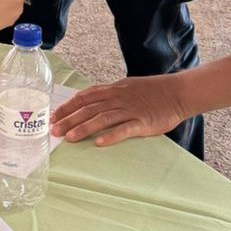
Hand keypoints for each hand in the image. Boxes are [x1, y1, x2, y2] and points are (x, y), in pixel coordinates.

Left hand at [51, 75, 189, 146]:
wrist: (177, 92)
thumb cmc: (151, 91)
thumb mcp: (126, 86)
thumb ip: (108, 94)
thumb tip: (88, 99)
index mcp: (112, 90)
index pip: (84, 98)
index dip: (67, 107)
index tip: (53, 116)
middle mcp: (117, 99)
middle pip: (88, 109)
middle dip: (69, 120)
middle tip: (54, 130)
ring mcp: (129, 110)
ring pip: (102, 118)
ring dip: (84, 128)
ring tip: (70, 138)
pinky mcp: (142, 122)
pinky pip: (124, 129)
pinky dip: (111, 136)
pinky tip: (99, 143)